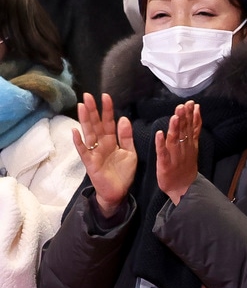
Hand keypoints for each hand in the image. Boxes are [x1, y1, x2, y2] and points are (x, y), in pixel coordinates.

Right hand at [72, 93, 137, 217]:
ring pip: (88, 133)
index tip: (106, 96)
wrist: (119, 192)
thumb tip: (123, 118)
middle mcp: (100, 144)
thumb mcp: (130, 152)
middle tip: (88, 95)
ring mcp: (94, 152)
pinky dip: (79, 142)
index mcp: (111, 141)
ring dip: (84, 120)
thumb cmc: (123, 173)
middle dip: (92, 110)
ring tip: (81, 107)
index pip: (108, 122)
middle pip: (96, 124)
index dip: (107, 110)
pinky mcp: (90, 163)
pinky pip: (83, 151)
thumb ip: (126, 136)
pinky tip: (75, 132)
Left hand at [154, 101, 200, 204]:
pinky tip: (160, 134)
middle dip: (184, 118)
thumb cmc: (186, 167)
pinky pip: (163, 153)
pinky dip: (161, 144)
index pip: (192, 127)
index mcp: (190, 144)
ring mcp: (175, 156)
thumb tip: (195, 114)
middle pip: (184, 131)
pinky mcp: (165, 164)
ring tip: (175, 116)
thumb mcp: (193, 147)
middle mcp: (184, 148)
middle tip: (183, 106)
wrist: (183, 188)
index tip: (192, 104)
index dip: (192, 116)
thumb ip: (194, 130)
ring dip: (175, 128)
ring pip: (175, 140)